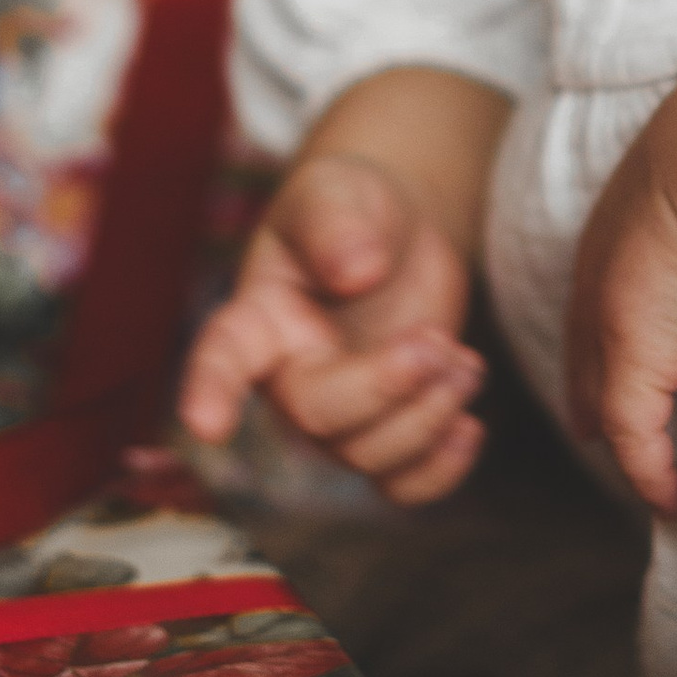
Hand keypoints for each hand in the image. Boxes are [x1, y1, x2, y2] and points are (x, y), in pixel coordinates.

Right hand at [180, 152, 486, 506]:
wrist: (397, 230)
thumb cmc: (351, 207)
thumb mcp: (336, 191)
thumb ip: (336, 224)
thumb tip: (358, 272)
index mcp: (259, 319)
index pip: (224, 356)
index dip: (211, 390)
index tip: (207, 425)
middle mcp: (291, 377)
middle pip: (318, 416)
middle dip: (384, 386)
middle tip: (434, 341)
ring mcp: (341, 412)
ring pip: (368, 456)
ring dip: (428, 416)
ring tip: (464, 361)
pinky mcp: (388, 429)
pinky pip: (402, 486)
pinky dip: (441, 472)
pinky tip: (470, 426)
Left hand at [565, 31, 676, 515]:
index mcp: (640, 200)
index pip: (608, 270)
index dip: (605, 312)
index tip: (607, 346)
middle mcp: (610, 255)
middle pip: (586, 334)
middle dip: (588, 380)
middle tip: (589, 427)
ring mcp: (611, 305)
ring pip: (604, 388)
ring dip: (619, 432)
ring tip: (642, 473)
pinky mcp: (631, 350)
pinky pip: (634, 428)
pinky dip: (650, 468)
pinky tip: (671, 498)